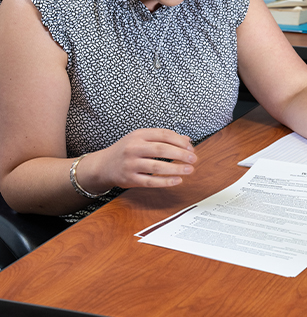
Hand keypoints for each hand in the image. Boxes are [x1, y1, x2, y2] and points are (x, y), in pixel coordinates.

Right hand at [79, 128, 196, 192]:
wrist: (103, 165)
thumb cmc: (127, 150)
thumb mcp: (141, 138)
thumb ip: (163, 138)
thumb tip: (187, 140)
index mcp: (138, 135)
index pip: (164, 135)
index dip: (180, 141)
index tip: (190, 147)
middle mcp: (133, 148)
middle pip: (162, 150)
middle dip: (181, 154)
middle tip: (194, 158)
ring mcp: (130, 164)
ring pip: (157, 167)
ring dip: (176, 169)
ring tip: (190, 169)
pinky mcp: (129, 179)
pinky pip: (151, 181)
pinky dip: (166, 181)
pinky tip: (178, 180)